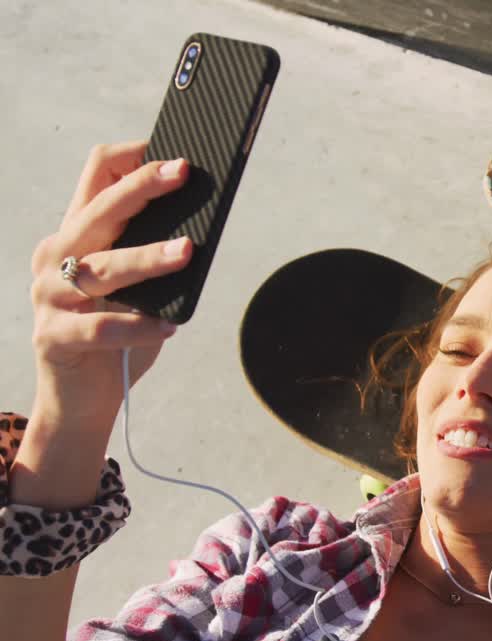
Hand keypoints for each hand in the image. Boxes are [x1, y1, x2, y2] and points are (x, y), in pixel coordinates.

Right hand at [29, 141, 193, 424]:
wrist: (82, 400)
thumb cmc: (120, 335)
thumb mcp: (138, 287)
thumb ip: (154, 254)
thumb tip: (203, 229)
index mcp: (77, 234)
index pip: (96, 176)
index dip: (132, 158)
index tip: (172, 150)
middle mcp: (56, 256)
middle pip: (98, 210)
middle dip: (142, 187)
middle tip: (183, 171)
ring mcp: (49, 297)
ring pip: (102, 268)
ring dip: (147, 258)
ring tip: (187, 251)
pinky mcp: (54, 338)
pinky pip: (99, 327)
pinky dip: (138, 325)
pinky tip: (169, 325)